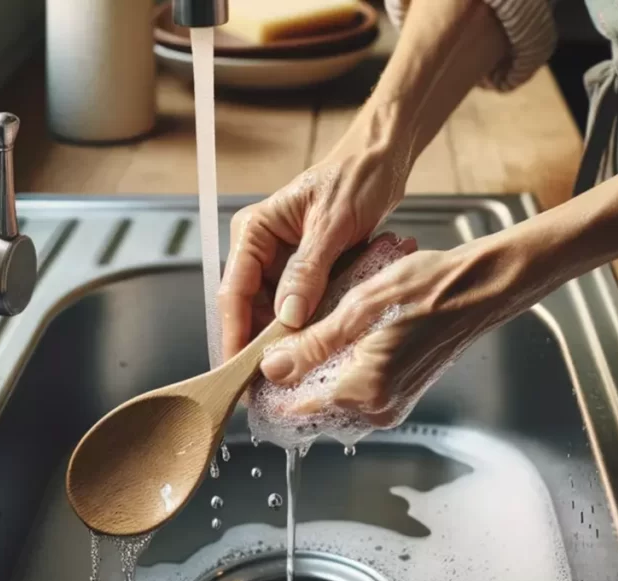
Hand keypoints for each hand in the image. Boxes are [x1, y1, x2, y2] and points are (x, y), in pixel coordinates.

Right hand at [218, 135, 410, 361]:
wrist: (383, 159)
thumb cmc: (356, 177)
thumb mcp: (333, 224)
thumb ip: (308, 271)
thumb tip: (287, 318)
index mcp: (255, 231)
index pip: (234, 290)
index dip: (235, 332)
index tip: (240, 368)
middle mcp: (262, 248)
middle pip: (250, 306)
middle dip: (259, 343)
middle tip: (267, 383)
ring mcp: (283, 261)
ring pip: (275, 311)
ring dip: (285, 338)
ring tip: (291, 372)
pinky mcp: (307, 270)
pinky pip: (301, 305)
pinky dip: (309, 324)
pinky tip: (315, 347)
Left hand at [257, 233, 549, 426]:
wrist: (479, 289)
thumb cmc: (428, 289)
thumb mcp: (358, 306)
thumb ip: (313, 344)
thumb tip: (275, 367)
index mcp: (365, 390)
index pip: (297, 408)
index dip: (270, 391)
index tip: (253, 374)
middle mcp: (379, 408)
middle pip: (314, 407)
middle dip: (292, 380)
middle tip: (275, 348)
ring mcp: (393, 403)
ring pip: (335, 399)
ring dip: (316, 374)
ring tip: (304, 340)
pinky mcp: (402, 393)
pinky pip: (358, 392)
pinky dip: (341, 371)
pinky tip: (336, 342)